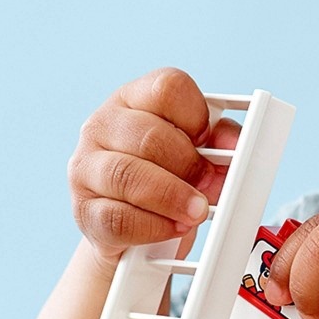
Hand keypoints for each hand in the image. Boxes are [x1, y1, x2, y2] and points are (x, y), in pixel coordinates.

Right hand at [67, 68, 238, 265]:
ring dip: (173, 197)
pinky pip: (119, 219)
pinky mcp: (84, 211)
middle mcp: (102, 126)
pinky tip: (173, 227)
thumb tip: (234, 144)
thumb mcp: (197, 151)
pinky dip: (154, 227)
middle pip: (149, 136)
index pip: (167, 88)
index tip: (209, 142)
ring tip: (197, 211)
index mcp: (134, 99)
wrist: (135, 229)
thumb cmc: (168, 178)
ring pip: (128, 176)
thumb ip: (221, 140)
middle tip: (210, 185)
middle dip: (189, 165)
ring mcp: (86, 167)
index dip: (197, 116)